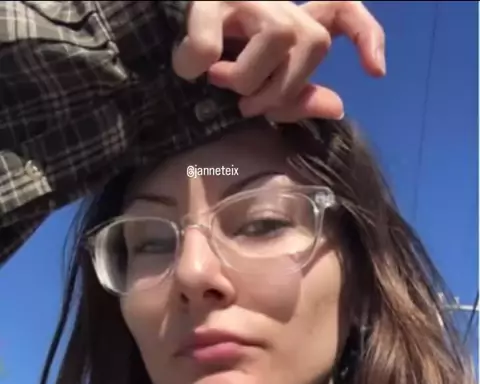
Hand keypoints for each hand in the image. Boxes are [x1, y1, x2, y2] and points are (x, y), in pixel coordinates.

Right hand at [172, 0, 384, 121]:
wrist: (149, 27)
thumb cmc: (211, 63)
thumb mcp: (257, 87)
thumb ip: (295, 98)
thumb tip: (336, 106)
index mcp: (289, 25)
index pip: (342, 13)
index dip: (365, 35)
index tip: (375, 71)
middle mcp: (275, 4)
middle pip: (314, 43)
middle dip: (284, 88)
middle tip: (248, 105)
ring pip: (278, 37)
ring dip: (249, 77)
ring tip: (220, 83)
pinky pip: (211, 45)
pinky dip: (196, 65)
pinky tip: (186, 69)